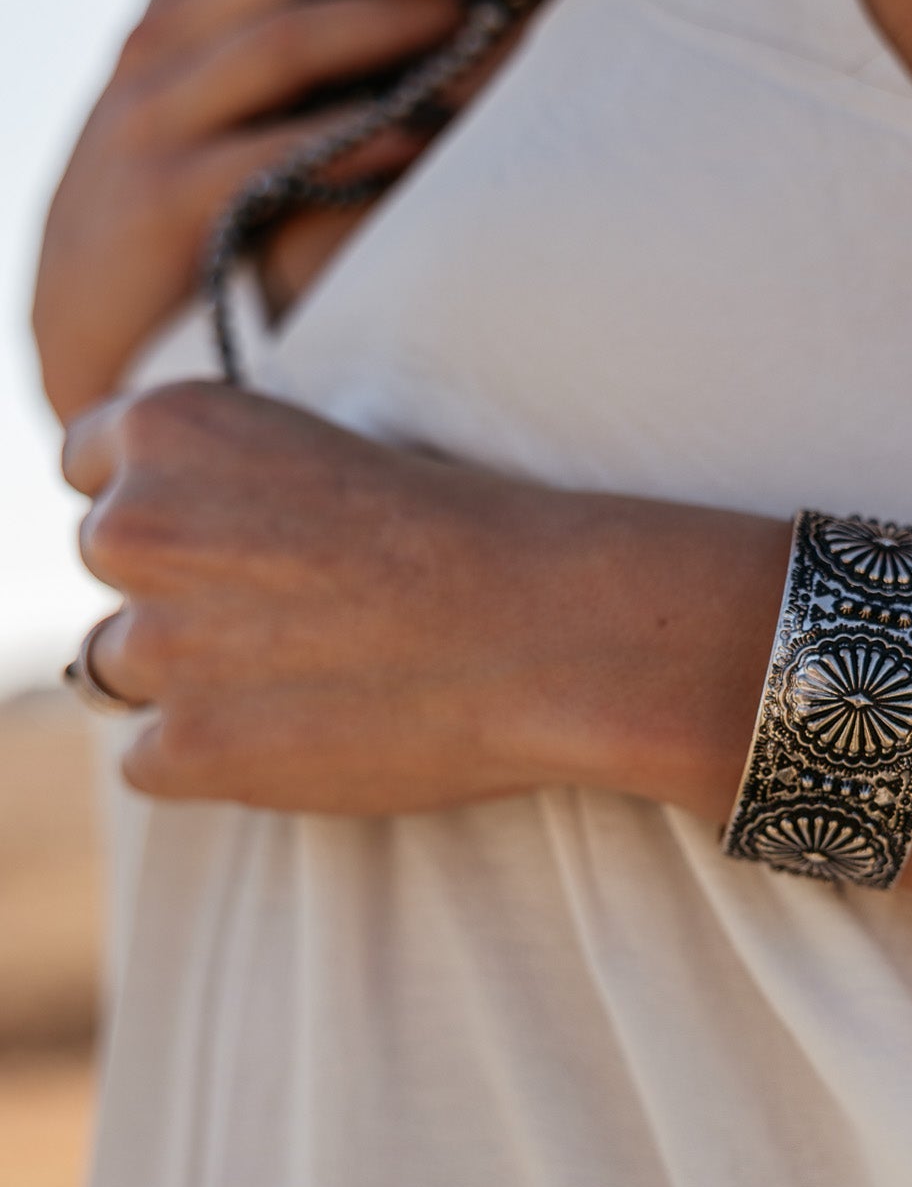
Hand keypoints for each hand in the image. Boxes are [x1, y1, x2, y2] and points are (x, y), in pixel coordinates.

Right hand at [33, 0, 493, 423]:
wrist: (83, 343)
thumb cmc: (169, 232)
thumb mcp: (200, 122)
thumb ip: (270, 66)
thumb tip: (414, 26)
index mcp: (173, 20)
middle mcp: (157, 53)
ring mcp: (155, 124)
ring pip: (280, 45)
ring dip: (381, 25)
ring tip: (463, 18)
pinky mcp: (167, 204)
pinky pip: (271, 154)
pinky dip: (347, 140)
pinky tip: (413, 135)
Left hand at [61, 381, 579, 812]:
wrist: (546, 631)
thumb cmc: (469, 535)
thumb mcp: (319, 454)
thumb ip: (221, 484)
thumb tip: (164, 546)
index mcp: (169, 424)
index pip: (89, 465)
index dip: (161, 503)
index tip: (226, 536)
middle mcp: (135, 525)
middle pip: (107, 566)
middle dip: (174, 589)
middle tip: (290, 614)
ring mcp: (156, 644)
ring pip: (116, 668)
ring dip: (188, 679)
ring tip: (301, 679)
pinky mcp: (189, 748)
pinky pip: (147, 761)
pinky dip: (206, 761)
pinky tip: (297, 737)